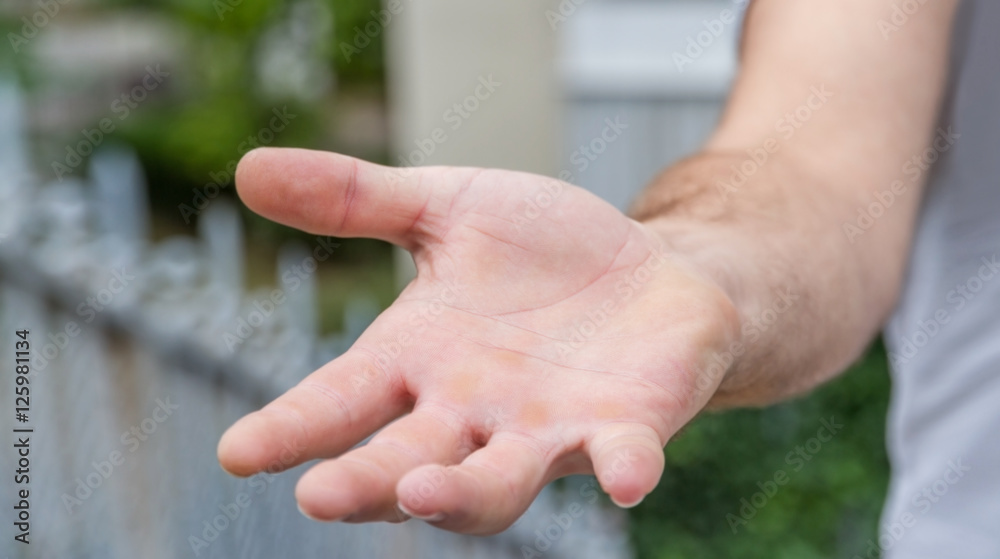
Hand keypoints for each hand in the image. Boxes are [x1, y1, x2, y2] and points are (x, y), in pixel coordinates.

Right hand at [217, 147, 738, 533]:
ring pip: (497, 483)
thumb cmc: (540, 251)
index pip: (340, 402)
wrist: (648, 268)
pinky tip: (627, 477)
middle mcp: (471, 411)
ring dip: (463, 494)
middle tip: (320, 496)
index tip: (238, 452)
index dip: (290, 429)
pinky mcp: (625, 426)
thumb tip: (246, 169)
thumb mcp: (445, 207)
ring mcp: (546, 428)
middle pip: (405, 461)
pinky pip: (622, 456)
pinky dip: (623, 467)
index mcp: (417, 360)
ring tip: (422, 492)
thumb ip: (357, 200)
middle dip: (365, 481)